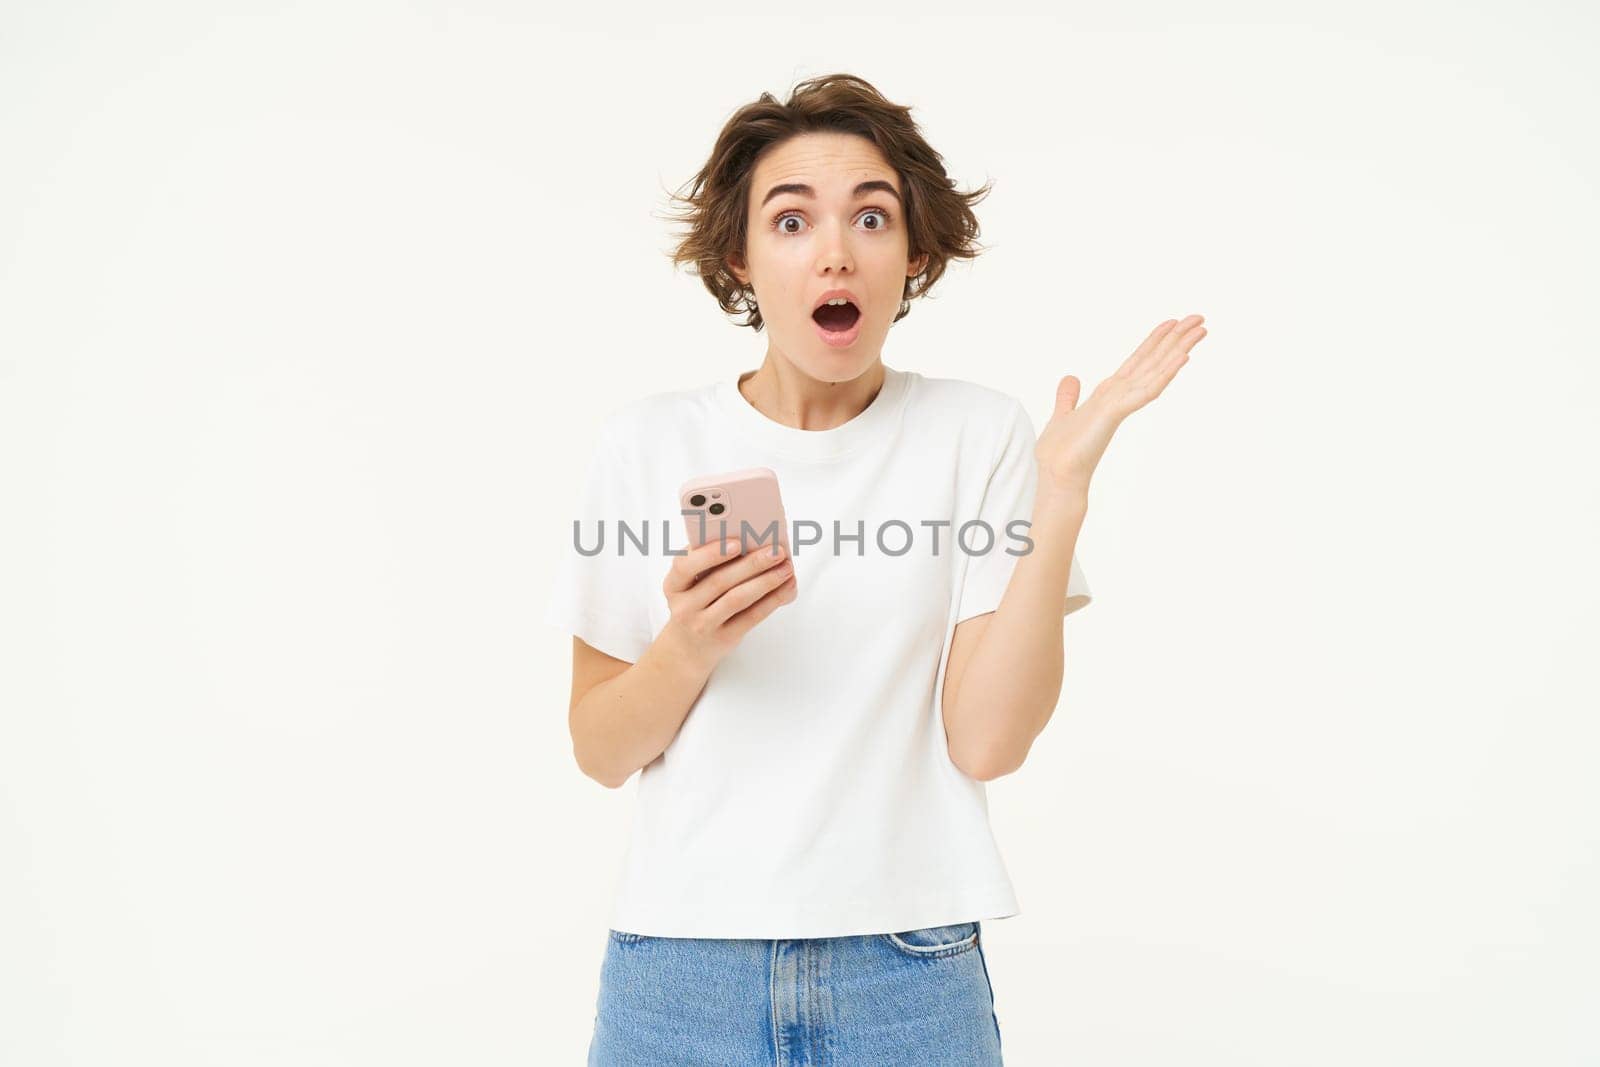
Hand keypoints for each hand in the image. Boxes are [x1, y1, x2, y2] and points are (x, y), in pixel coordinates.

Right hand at [658, 536, 795, 671]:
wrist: (687, 648)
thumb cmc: (695, 603)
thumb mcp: (690, 584)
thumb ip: (709, 563)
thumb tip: (749, 542)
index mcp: (673, 584)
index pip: (685, 566)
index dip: (710, 553)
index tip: (737, 541)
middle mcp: (684, 606)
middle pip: (719, 581)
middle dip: (751, 563)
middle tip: (775, 551)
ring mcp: (703, 624)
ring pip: (737, 599)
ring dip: (766, 581)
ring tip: (786, 568)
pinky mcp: (724, 638)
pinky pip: (751, 616)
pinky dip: (772, 600)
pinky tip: (787, 587)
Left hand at [1035, 314, 1207, 497]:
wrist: (1057, 476)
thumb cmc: (1062, 453)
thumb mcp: (1062, 415)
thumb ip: (1068, 397)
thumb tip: (1070, 379)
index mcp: (1109, 393)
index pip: (1137, 360)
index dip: (1154, 340)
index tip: (1172, 322)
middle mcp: (1120, 395)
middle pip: (1153, 361)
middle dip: (1176, 339)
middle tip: (1200, 318)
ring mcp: (1121, 404)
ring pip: (1156, 371)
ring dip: (1178, 350)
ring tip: (1199, 331)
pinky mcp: (1116, 413)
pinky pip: (1146, 390)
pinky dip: (1164, 374)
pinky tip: (1182, 358)